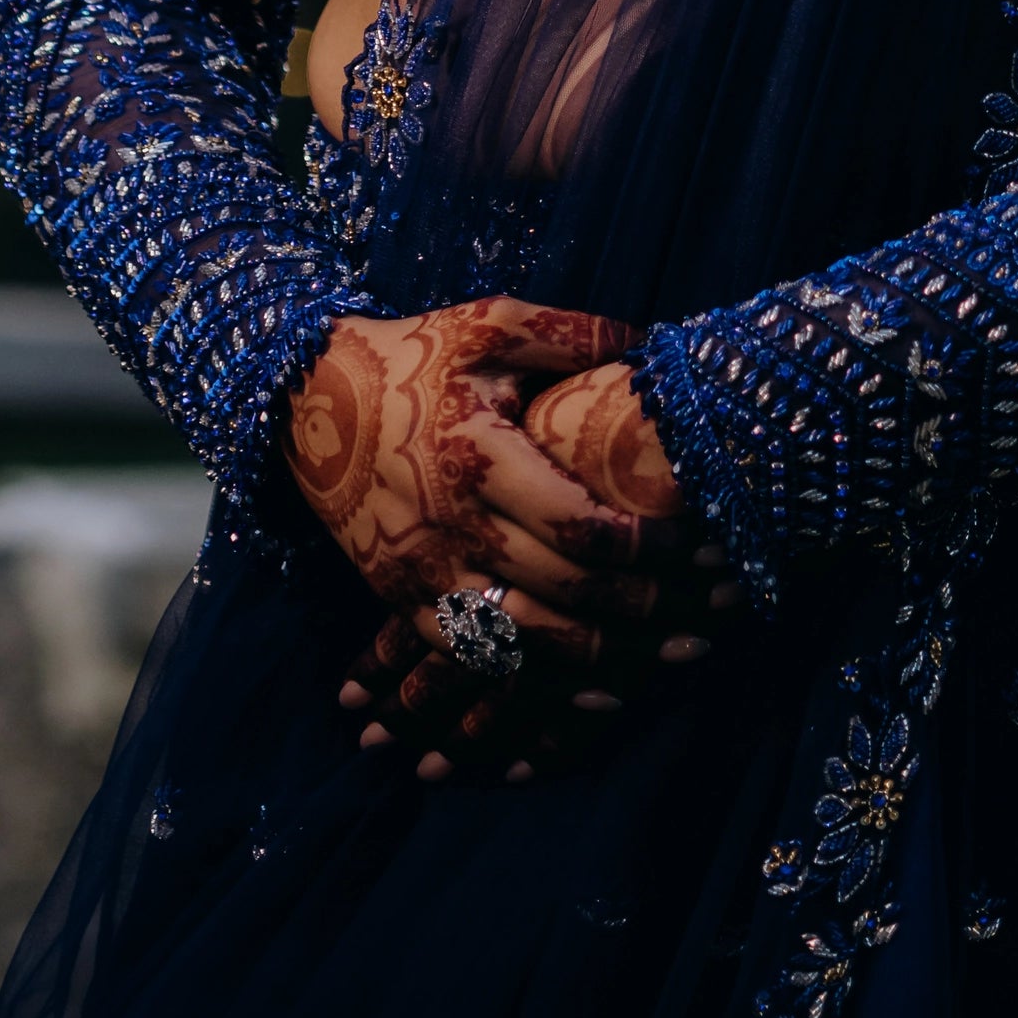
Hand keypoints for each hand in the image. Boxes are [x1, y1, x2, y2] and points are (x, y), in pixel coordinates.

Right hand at [308, 337, 726, 783]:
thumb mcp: (486, 323)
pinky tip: (595, 694)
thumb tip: (652, 346)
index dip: (644, 546)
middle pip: (563, 592)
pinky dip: (540, 687)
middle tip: (711, 616)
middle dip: (646, 610)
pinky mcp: (402, 598)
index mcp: (478, 456)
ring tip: (671, 660)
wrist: (305, 397)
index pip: (576, 524)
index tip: (697, 544)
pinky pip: (478, 662)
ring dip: (605, 661)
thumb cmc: (411, 353)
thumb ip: (570, 333)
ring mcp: (423, 571)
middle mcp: (452, 525)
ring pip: (526, 643)